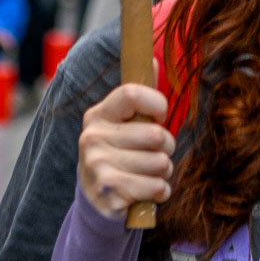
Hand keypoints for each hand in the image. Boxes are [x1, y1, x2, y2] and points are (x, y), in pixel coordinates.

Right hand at [78, 71, 173, 219]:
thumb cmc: (119, 155)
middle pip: (155, 134)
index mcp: (98, 115)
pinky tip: (147, 192)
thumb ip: (140, 97)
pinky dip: (160, 191)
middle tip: (154, 155)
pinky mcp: (110, 193)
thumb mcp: (124, 125)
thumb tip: (153, 59)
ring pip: (160, 162)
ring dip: (164, 172)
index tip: (160, 115)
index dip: (156, 103)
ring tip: (149, 174)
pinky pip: (157, 186)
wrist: (97, 200)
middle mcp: (93, 138)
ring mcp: (98, 166)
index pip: (131, 94)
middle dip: (166, 148)